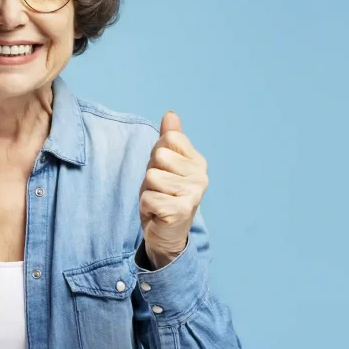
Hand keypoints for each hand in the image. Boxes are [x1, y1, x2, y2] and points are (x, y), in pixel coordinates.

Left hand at [139, 111, 208, 268]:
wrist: (167, 235)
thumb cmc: (165, 196)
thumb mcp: (165, 165)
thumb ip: (169, 139)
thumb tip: (170, 114)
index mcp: (198, 161)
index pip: (168, 138)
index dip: (157, 154)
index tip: (163, 171)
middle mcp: (201, 176)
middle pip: (159, 156)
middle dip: (151, 174)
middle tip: (159, 190)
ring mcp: (193, 194)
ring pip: (152, 177)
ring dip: (148, 191)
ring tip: (159, 201)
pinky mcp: (181, 211)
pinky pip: (148, 197)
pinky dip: (146, 207)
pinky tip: (158, 214)